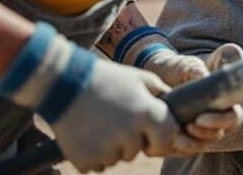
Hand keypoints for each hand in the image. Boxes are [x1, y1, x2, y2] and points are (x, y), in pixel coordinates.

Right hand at [52, 59, 181, 171]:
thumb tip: (178, 108)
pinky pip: (98, 164)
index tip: (151, 132)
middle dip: (131, 139)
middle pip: (138, 149)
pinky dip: (94, 154)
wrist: (64, 84)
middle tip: (115, 118)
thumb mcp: (140, 79)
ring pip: (118, 158)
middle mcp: (128, 135)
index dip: (161, 136)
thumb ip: (162, 94)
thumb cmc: (107, 79)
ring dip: (112, 147)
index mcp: (146, 114)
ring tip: (99, 123)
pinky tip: (87, 133)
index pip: (168, 137)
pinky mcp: (85, 161)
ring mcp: (105, 150)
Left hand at [160, 44, 242, 154]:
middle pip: (220, 134)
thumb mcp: (191, 65)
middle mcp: (215, 119)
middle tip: (191, 125)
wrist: (161, 76)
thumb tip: (204, 75)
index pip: (234, 118)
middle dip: (207, 133)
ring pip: (205, 144)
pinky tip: (172, 141)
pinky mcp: (185, 137)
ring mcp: (201, 130)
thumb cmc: (181, 69)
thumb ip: (202, 69)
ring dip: (194, 142)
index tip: (202, 117)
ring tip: (179, 135)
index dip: (222, 121)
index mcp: (225, 103)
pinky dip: (182, 147)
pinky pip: (188, 148)